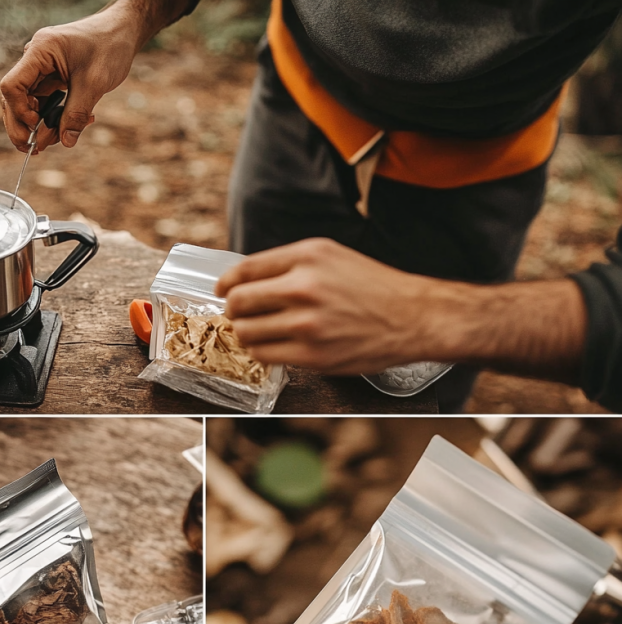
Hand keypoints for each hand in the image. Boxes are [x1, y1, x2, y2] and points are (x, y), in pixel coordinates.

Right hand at [0, 5, 139, 152]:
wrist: (121, 32)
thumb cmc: (109, 48)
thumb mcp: (95, 83)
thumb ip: (77, 113)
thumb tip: (65, 142)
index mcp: (40, 51)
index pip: (12, 86)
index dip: (20, 112)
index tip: (38, 126)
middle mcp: (34, 59)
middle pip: (13, 99)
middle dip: (22, 126)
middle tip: (36, 149)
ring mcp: (41, 70)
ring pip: (27, 105)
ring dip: (38, 127)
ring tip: (58, 139)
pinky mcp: (50, 79)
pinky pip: (43, 104)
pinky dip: (51, 119)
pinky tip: (67, 128)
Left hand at [215, 238, 443, 374]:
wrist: (412, 317)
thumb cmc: (372, 286)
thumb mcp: (330, 256)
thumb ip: (288, 264)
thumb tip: (245, 279)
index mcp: (306, 257)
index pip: (244, 270)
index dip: (226, 283)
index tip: (222, 291)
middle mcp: (304, 288)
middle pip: (238, 303)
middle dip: (234, 311)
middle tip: (241, 315)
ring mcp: (307, 324)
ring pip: (247, 333)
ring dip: (247, 334)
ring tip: (260, 332)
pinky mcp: (313, 355)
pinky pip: (265, 356)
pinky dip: (264, 352)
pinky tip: (276, 346)